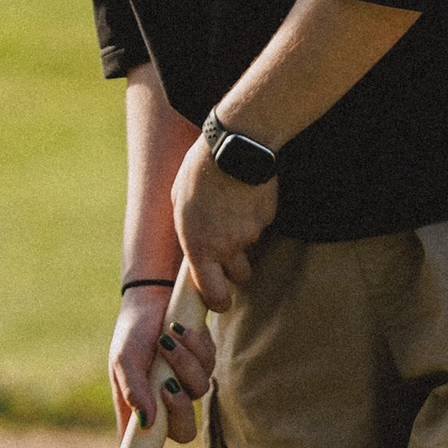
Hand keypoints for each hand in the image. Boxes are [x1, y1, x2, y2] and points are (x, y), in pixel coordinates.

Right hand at [108, 288, 215, 447]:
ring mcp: (185, 386)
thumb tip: (147, 423)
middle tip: (168, 382)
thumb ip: (133, 390)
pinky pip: (210, 368)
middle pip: (183, 432)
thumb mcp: (123, 359)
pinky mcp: (204, 366)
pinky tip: (181, 329)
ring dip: (185, 364)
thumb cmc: (132, 333)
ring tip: (168, 338)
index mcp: (138, 411)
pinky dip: (196, 348)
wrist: (154, 298)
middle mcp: (163, 405)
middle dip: (180, 408)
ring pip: (199, 394)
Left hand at [173, 142, 275, 313]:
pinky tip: (244, 192)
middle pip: (241, 276)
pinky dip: (255, 213)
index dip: (218, 302)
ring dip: (243, 233)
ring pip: (250, 245)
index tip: (219, 301)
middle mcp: (227, 247)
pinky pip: (261, 223)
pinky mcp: (268, 217)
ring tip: (232, 203)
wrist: (236, 146)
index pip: (214, 294)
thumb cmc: (199, 171)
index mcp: (200, 247)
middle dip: (237, 268)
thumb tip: (193, 239)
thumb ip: (188, 229)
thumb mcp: (179, 201)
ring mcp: (251, 233)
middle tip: (229, 247)